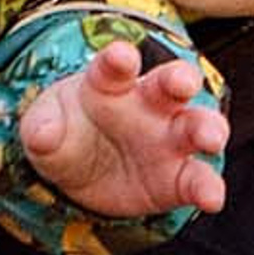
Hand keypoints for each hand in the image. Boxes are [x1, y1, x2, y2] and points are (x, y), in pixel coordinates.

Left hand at [18, 41, 227, 218]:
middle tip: (183, 82)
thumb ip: (42, 128)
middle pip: (170, 83)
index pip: (115, 65)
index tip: (122, 56)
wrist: (81, 176)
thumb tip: (42, 134)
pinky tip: (211, 198)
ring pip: (197, 125)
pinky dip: (207, 187)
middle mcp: (148, 104)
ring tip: (211, 140)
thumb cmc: (66, 136)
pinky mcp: (178, 177)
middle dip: (180, 78)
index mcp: (110, 82)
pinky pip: (197, 179)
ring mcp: (169, 139)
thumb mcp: (44, 130)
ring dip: (207, 128)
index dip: (119, 59)